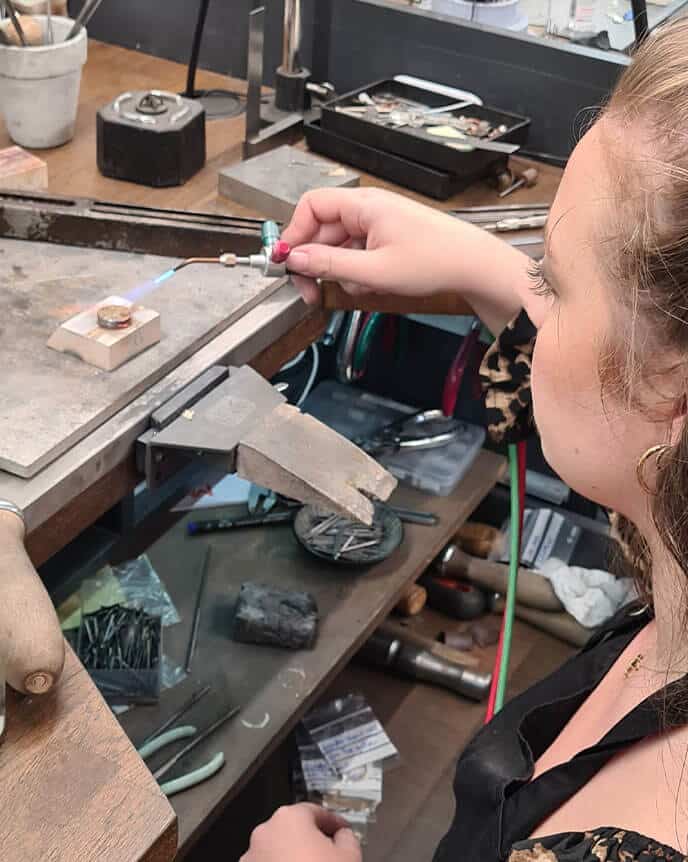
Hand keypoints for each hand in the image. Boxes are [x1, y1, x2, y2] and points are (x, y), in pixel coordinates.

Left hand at [240, 803, 361, 861]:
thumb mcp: (349, 857)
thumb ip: (347, 837)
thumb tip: (343, 836)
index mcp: (289, 819)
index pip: (315, 812)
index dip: (332, 822)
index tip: (341, 831)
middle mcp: (265, 834)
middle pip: (293, 831)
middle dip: (310, 841)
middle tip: (329, 856)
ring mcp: (251, 860)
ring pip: (277, 853)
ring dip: (292, 860)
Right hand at [282, 186, 538, 334]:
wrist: (474, 266)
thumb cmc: (432, 262)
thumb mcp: (373, 270)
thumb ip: (329, 264)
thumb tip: (293, 259)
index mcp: (363, 205)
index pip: (311, 206)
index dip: (293, 234)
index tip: (287, 263)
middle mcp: (368, 209)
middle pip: (323, 230)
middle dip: (315, 262)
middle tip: (311, 293)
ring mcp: (379, 223)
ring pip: (340, 246)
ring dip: (341, 270)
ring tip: (361, 287)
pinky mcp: (388, 238)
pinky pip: (359, 253)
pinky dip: (359, 271)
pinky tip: (374, 284)